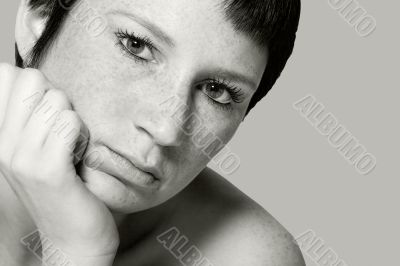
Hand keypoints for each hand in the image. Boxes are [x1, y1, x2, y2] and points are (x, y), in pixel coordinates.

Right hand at [0, 64, 118, 264]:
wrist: (73, 235)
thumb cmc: (63, 186)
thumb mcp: (36, 149)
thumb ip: (31, 116)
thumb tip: (34, 76)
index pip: (6, 75)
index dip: (36, 86)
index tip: (46, 114)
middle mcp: (3, 144)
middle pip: (33, 79)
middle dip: (57, 98)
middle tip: (63, 130)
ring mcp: (23, 158)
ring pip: (57, 100)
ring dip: (74, 120)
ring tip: (72, 147)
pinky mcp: (49, 170)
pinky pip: (70, 123)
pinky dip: (83, 135)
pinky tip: (80, 155)